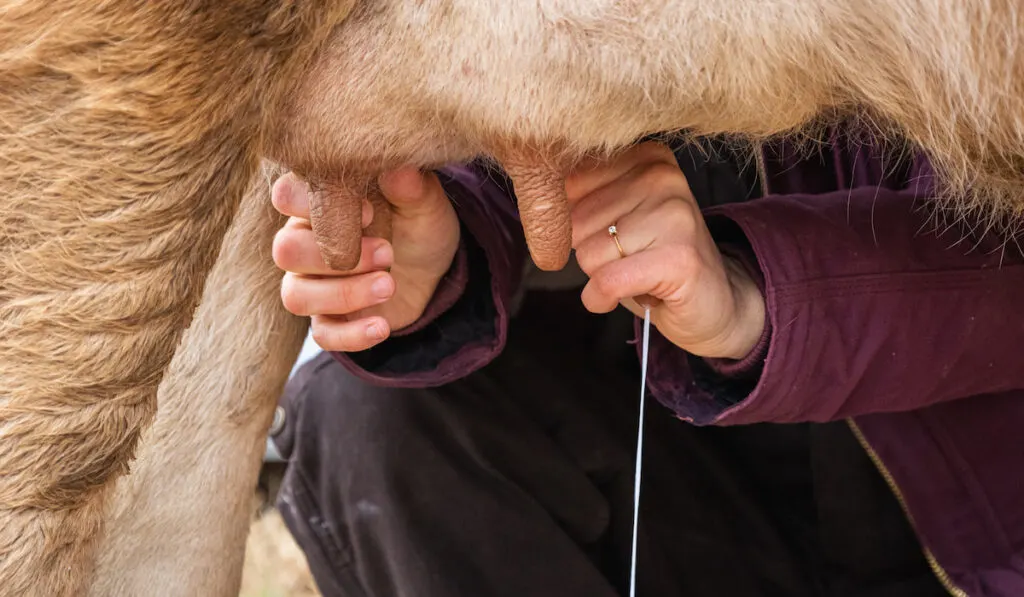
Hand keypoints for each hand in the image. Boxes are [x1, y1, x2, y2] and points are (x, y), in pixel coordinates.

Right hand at [272, 167, 459, 351]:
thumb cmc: (417, 225)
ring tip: (388, 285)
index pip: (285, 195)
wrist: (433, 270)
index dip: (316, 204)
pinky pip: (321, 335)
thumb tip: (400, 167)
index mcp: (318, 202)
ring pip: (295, 295)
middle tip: (387, 252)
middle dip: (336, 255)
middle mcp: (304, 241)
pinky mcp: (329, 319)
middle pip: (285, 250)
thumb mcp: (425, 204)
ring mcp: (312, 283)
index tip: (367, 211)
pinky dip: (351, 334)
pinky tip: (382, 326)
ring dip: (343, 293)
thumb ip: (411, 187)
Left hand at [568, 142, 765, 359]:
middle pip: (575, 223)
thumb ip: (578, 195)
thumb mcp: (617, 215)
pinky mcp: (678, 258)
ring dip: (603, 277)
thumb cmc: (655, 259)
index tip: (613, 232)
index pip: (568, 185)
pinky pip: (606, 282)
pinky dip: (603, 298)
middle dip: (592, 253)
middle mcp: (662, 177)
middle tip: (632, 258)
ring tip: (640, 272)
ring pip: (588, 255)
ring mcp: (674, 215)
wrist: (716, 303)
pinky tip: (627, 296)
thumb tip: (537, 195)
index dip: (578, 223)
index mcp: (645, 157)